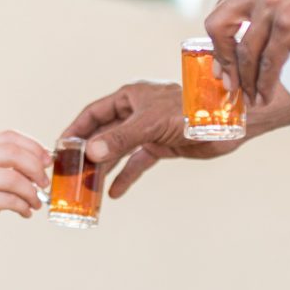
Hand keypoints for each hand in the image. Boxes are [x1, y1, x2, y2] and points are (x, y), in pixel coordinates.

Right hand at [0, 131, 50, 265]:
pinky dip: (22, 206)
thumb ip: (3, 168)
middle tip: (45, 184)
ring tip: (36, 203)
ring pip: (12, 177)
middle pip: (12, 153)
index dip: (33, 146)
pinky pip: (6, 199)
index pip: (8, 136)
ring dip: (31, 192)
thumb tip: (40, 165)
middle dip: (36, 168)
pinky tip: (25, 212)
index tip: (48, 161)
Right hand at [61, 80, 289, 198]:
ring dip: (105, 168)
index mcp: (130, 96)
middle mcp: (137, 111)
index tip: (60, 148)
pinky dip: (127, 176)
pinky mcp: (163, 145)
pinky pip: (138, 162)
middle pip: (105, 133)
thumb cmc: (191, 112)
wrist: (229, 122)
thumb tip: (90, 153)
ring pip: (120, 150)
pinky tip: (116, 193)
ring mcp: (149, 129)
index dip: (76, 129)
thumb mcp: (151, 124)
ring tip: (88, 189)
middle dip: (89, 154)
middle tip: (71, 174)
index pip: (94, 113)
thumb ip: (120, 138)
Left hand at [206, 0, 289, 107]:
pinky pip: (268, 64)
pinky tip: (265, 94)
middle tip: (228, 80)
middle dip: (222, 59)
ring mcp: (273, 6)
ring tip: (251, 96)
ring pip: (245, 52)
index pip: (222, 9)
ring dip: (246, 80)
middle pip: (219, 27)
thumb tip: (245, 30)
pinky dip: (264, 84)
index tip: (223, 59)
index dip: (220, 39)